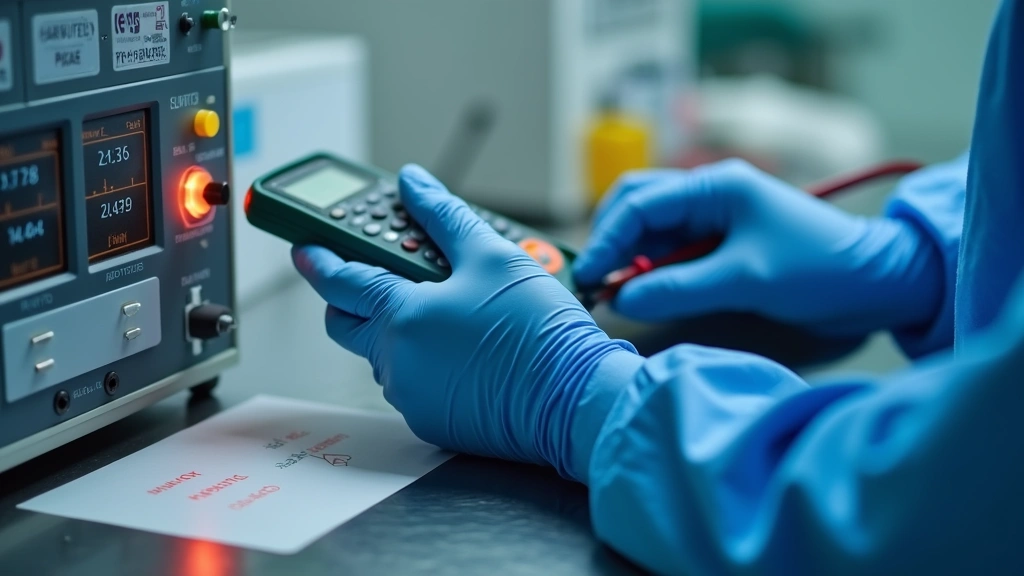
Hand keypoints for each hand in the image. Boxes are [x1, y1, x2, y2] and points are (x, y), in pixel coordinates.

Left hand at [293, 165, 639, 478]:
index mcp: (399, 317)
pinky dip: (424, 360)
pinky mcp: (433, 421)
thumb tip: (415, 184)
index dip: (318, 258)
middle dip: (355, 295)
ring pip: (383, 354)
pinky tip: (463, 346)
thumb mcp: (491, 255)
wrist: (575, 397)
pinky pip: (412, 383)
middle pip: (349, 322)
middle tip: (381, 274)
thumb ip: (443, 215)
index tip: (305, 248)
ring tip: (445, 307)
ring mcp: (412, 396)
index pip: (339, 281)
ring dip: (398, 328)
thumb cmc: (538, 330)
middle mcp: (395, 362)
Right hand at [574, 159, 942, 335]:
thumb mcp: (745, 279)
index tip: (590, 278)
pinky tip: (647, 294)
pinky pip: (671, 252)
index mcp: (716, 186)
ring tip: (616, 294)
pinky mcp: (720, 244)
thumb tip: (623, 298)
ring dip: (630, 259)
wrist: (874, 283)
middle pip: (637, 207)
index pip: (640, 203)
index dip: (608, 240)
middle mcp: (709, 195)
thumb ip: (679, 286)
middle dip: (611, 242)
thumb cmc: (818, 270)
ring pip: (651, 231)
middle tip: (596, 284)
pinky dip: (652, 270)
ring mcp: (714, 219)